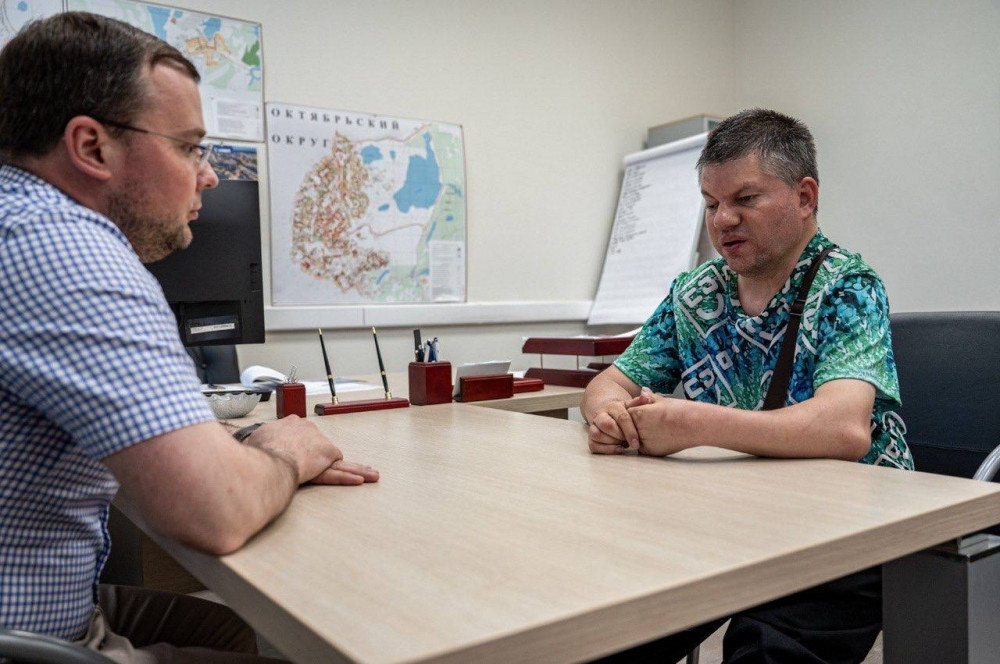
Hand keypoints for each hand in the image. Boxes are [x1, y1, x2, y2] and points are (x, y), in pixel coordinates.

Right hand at [245, 416, 378, 485]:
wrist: (267, 453)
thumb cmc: (255, 451)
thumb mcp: (253, 443)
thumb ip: (258, 446)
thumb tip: (244, 450)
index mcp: (290, 425)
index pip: (303, 440)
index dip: (307, 450)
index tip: (309, 455)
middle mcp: (307, 430)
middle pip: (321, 448)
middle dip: (332, 458)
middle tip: (348, 465)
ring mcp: (318, 442)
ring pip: (338, 461)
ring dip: (355, 469)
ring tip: (371, 475)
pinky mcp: (326, 454)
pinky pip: (339, 470)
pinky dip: (347, 477)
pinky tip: (360, 480)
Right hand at [587, 387, 655, 453]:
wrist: (608, 412)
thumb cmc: (624, 411)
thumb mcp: (631, 405)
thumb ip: (639, 402)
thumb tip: (646, 396)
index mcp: (613, 407)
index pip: (622, 418)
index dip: (630, 431)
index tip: (636, 443)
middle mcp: (601, 415)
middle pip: (607, 425)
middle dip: (620, 436)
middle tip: (629, 442)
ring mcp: (594, 425)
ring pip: (597, 435)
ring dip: (611, 443)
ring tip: (623, 444)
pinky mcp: (591, 436)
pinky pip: (592, 445)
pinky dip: (605, 450)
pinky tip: (617, 449)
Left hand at [627, 394, 693, 455]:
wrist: (695, 425)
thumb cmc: (680, 410)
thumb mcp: (662, 400)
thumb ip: (648, 397)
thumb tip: (642, 391)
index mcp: (639, 414)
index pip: (626, 413)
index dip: (635, 411)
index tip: (645, 411)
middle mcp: (639, 429)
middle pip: (629, 426)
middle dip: (636, 424)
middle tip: (652, 421)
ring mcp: (644, 442)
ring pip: (634, 438)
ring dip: (640, 434)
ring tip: (657, 428)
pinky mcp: (651, 451)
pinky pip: (643, 447)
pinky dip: (648, 443)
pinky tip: (660, 437)